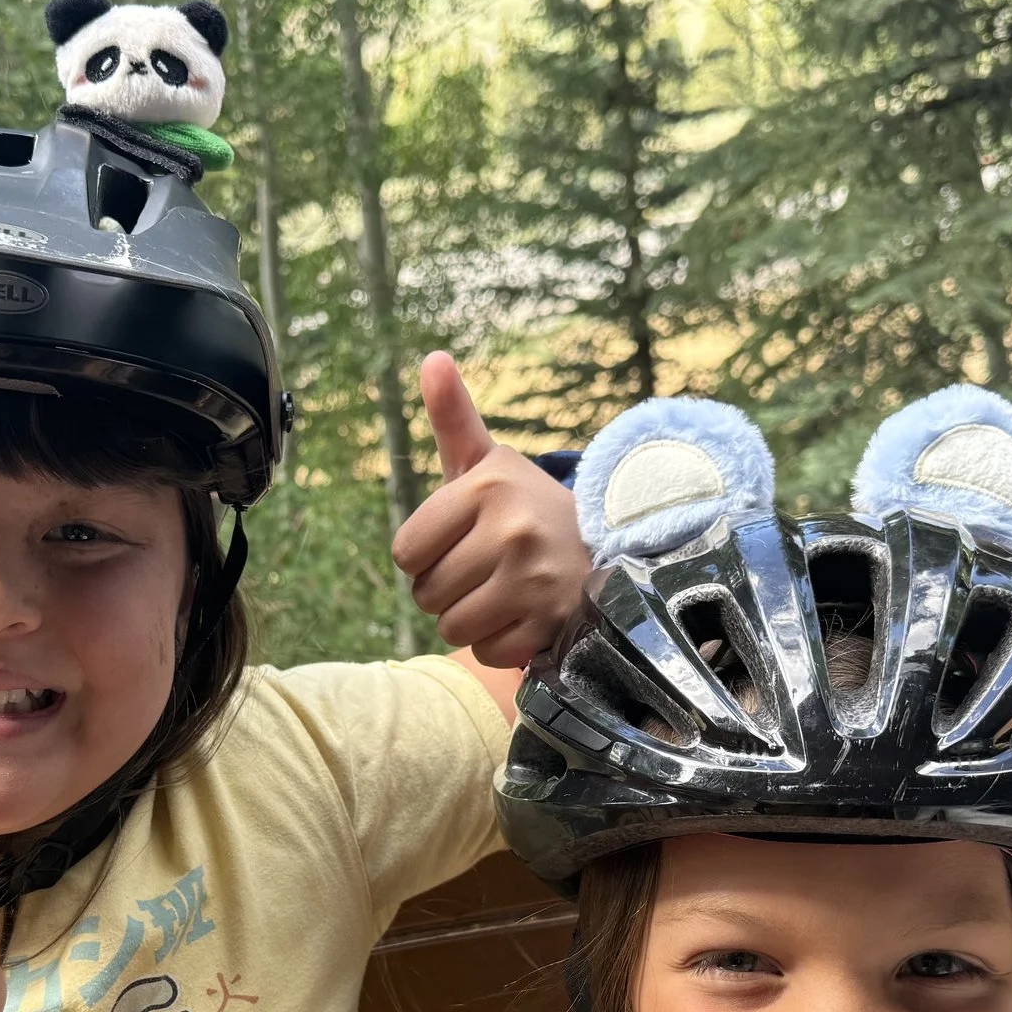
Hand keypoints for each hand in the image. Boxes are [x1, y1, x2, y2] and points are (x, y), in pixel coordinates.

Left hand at [391, 352, 589, 667]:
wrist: (605, 548)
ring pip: (452, 629)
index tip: (459, 541)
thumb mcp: (487, 463)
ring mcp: (534, 581)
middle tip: (484, 569)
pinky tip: (523, 615)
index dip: (424, 555)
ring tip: (502, 592)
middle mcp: (512, 531)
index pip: (406, 553)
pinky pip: (488, 652)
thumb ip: (453, 417)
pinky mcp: (551, 623)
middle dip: (446, 590)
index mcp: (486, 487)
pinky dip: (499, 643)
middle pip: (425, 595)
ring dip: (469, 620)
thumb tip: (432, 358)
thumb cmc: (523, 508)